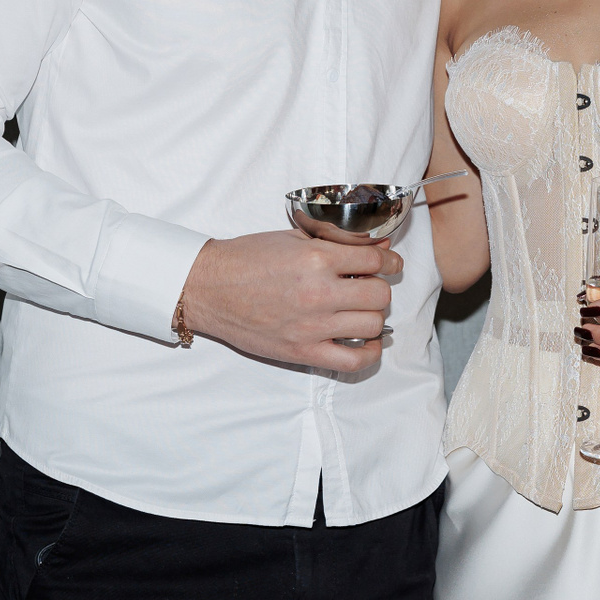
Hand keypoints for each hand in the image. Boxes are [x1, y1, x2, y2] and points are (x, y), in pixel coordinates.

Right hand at [180, 231, 398, 372]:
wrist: (210, 288)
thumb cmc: (247, 259)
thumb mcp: (293, 238)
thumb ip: (336, 243)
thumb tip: (378, 247)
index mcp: (316, 259)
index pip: (375, 261)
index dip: (389, 261)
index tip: (390, 264)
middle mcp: (318, 292)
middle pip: (380, 295)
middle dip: (379, 288)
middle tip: (368, 286)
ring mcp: (312, 326)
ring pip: (373, 325)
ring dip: (373, 317)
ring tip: (361, 311)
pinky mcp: (303, 351)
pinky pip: (354, 360)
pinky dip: (370, 353)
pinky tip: (368, 342)